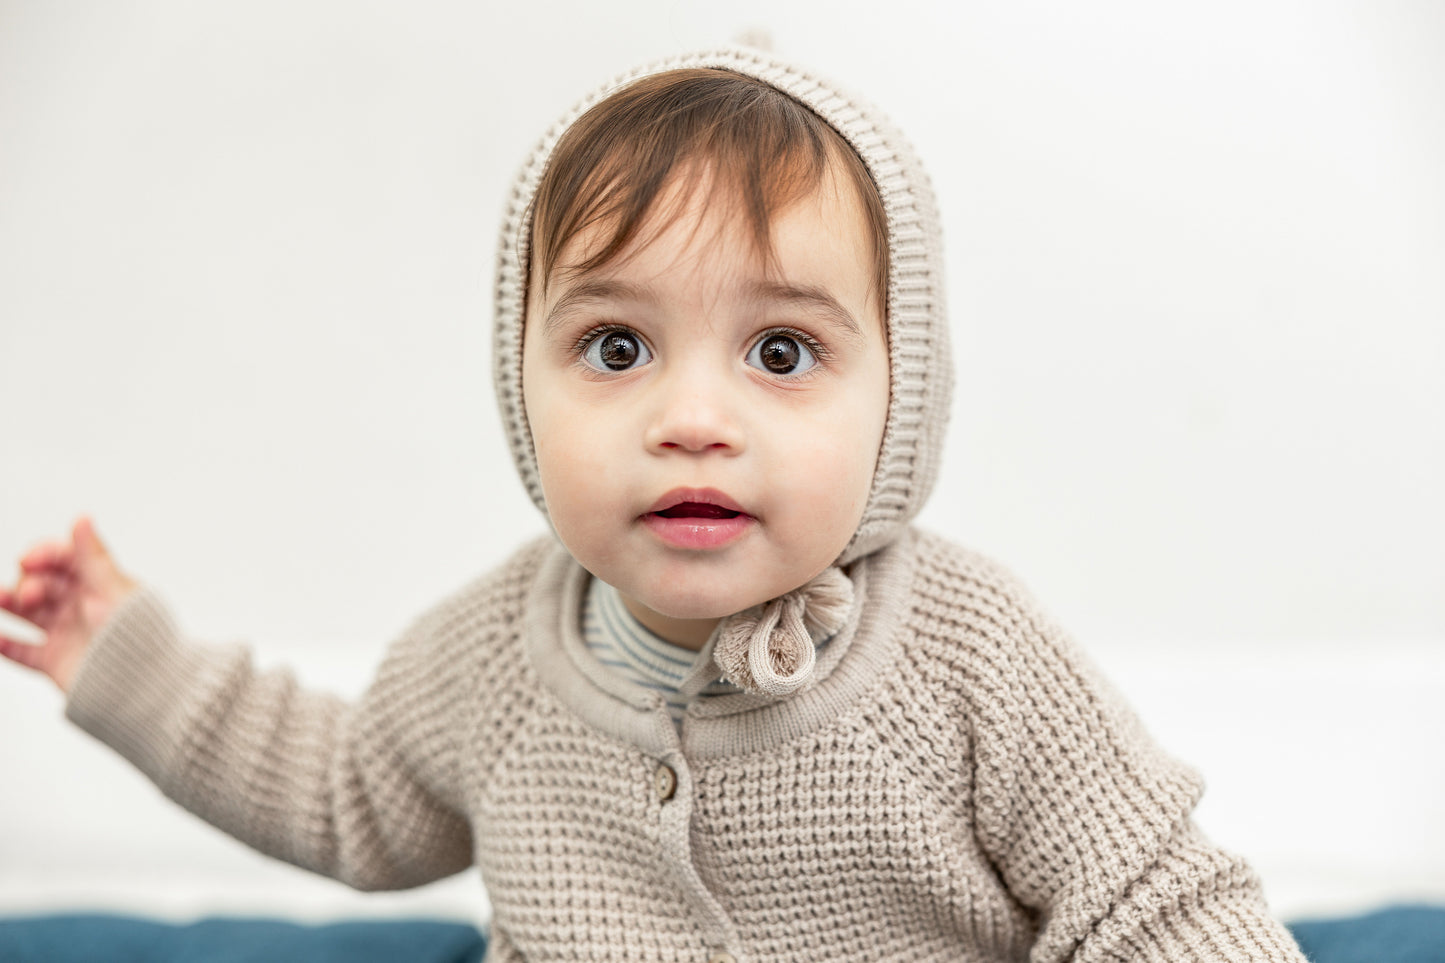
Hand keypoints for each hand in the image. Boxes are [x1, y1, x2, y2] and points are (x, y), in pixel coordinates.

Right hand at [0, 517, 136, 692]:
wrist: (145, 686)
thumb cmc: (139, 634)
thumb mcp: (113, 590)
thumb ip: (92, 557)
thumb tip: (81, 517)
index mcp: (98, 583)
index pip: (63, 559)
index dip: (42, 555)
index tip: (28, 559)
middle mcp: (80, 606)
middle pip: (41, 583)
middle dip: (28, 583)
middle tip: (31, 595)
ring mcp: (66, 633)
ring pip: (26, 613)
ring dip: (8, 604)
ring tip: (0, 600)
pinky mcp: (54, 661)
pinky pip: (21, 651)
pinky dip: (4, 644)